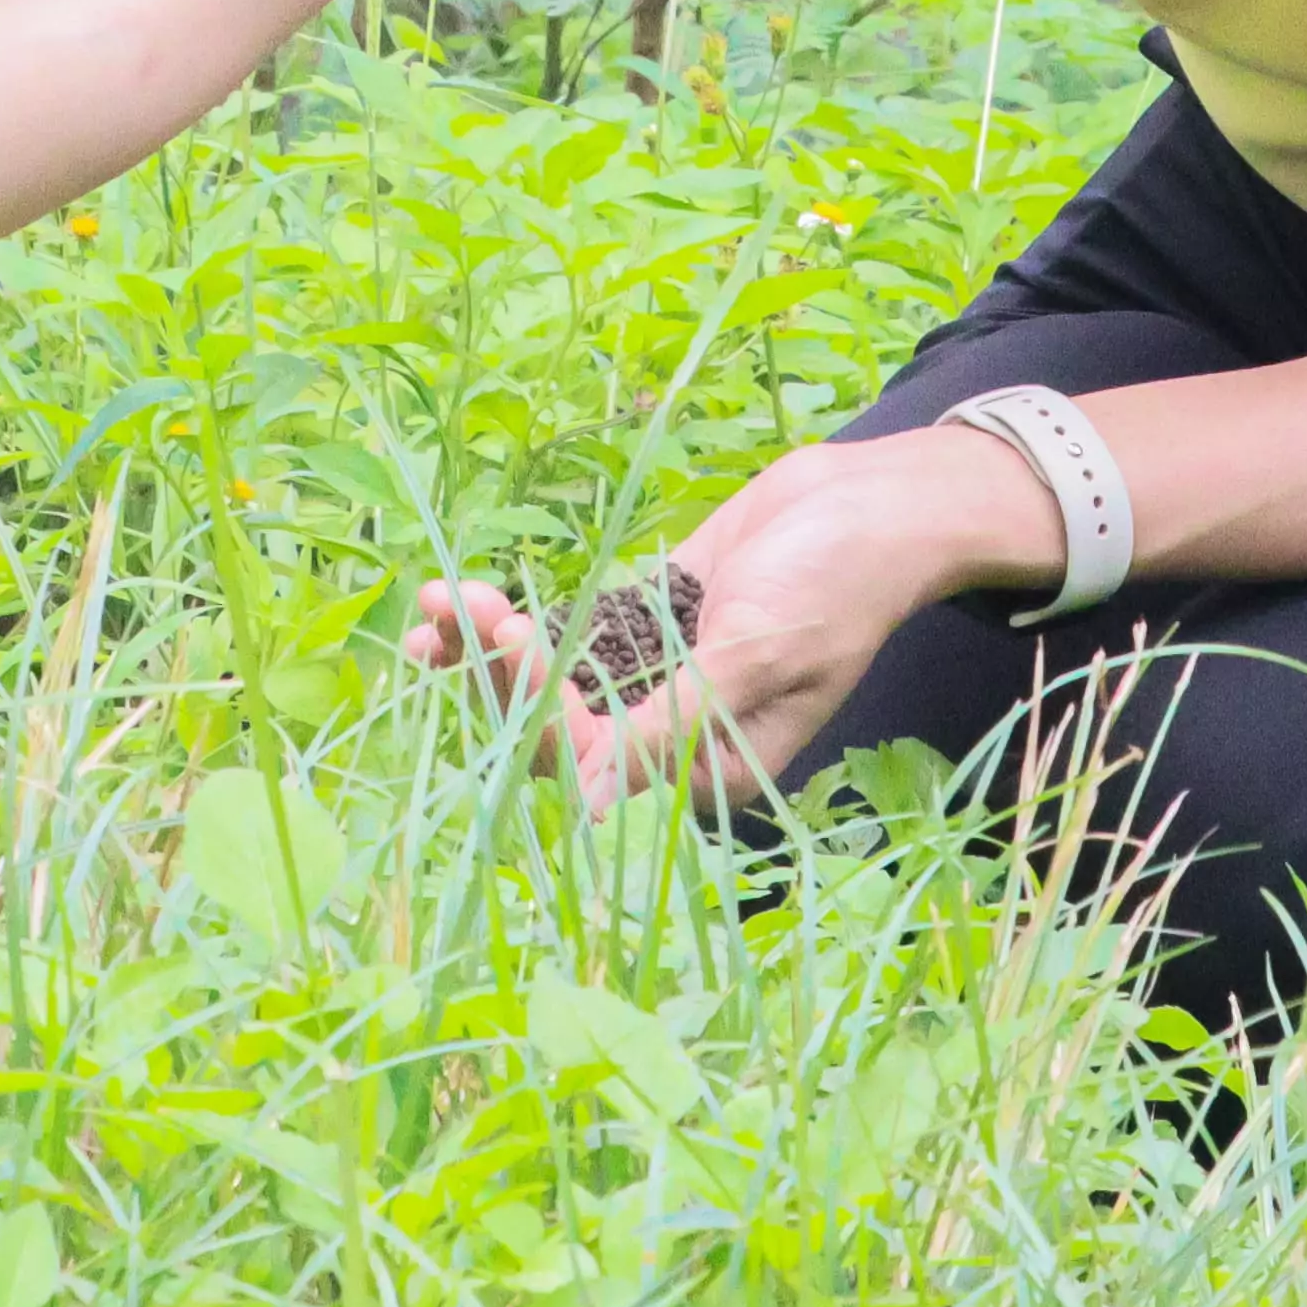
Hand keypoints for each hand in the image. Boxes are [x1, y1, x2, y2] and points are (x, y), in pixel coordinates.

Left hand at [403, 420, 1058, 811]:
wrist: (876, 500)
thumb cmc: (836, 580)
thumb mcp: (757, 654)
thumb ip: (672, 727)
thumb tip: (593, 806)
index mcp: (709, 768)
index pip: (596, 764)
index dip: (534, 710)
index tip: (506, 636)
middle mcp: (676, 737)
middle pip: (558, 730)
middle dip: (489, 675)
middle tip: (436, 610)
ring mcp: (659, 679)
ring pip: (553, 685)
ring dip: (487, 652)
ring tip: (430, 605)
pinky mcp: (650, 625)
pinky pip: (571, 640)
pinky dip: (522, 625)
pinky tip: (468, 602)